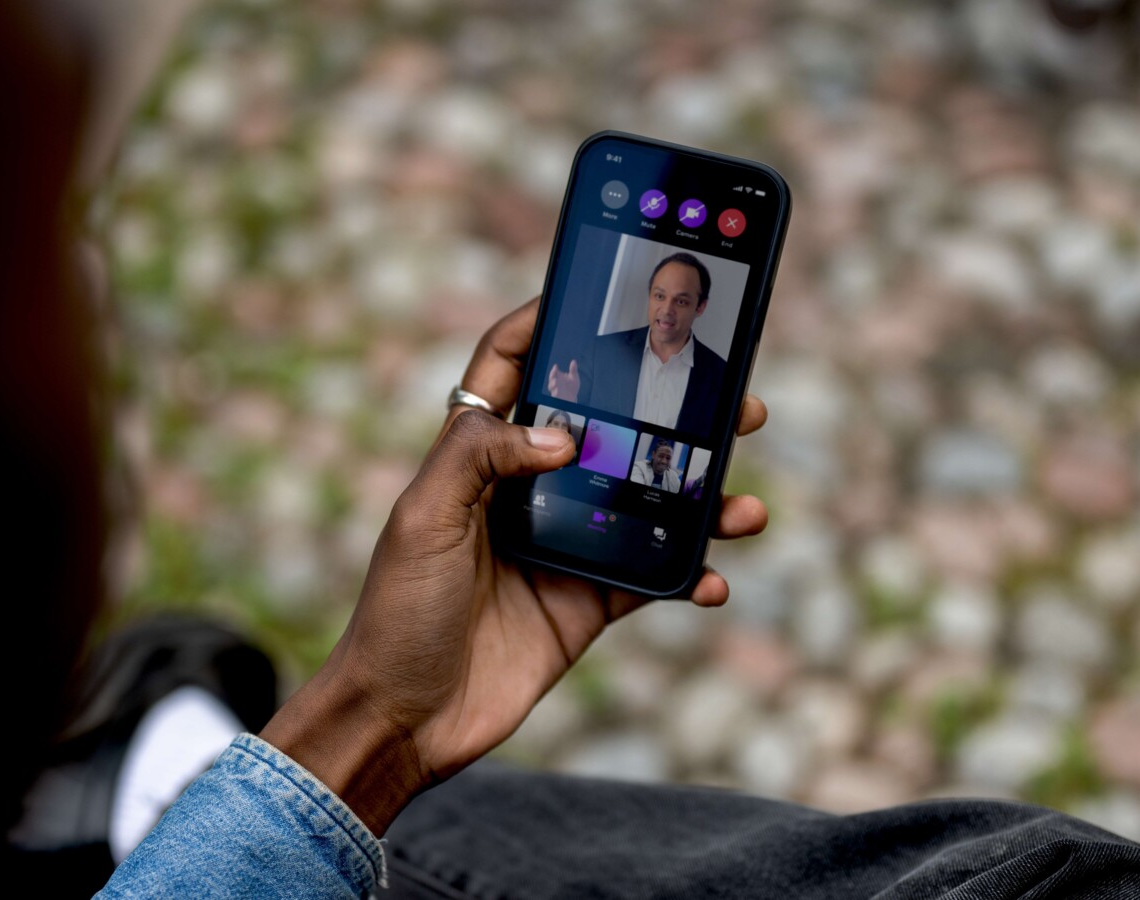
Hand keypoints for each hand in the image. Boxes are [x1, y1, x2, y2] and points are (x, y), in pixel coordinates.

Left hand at [259, 298, 769, 834]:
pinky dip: (691, 576)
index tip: (596, 291)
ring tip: (743, 501)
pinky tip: (711, 579)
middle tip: (730, 396)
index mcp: (476, 454)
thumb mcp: (422, 519)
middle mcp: (526, 489)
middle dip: (668, 407)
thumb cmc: (396, 611)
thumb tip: (565, 435)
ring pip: (648, 501)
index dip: (544, 323)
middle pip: (607, 426)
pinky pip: (654, 578)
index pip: (509, 366)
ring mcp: (564, 544)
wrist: (403, 717)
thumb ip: (481, 457)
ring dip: (703, 497)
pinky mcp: (588, 602)